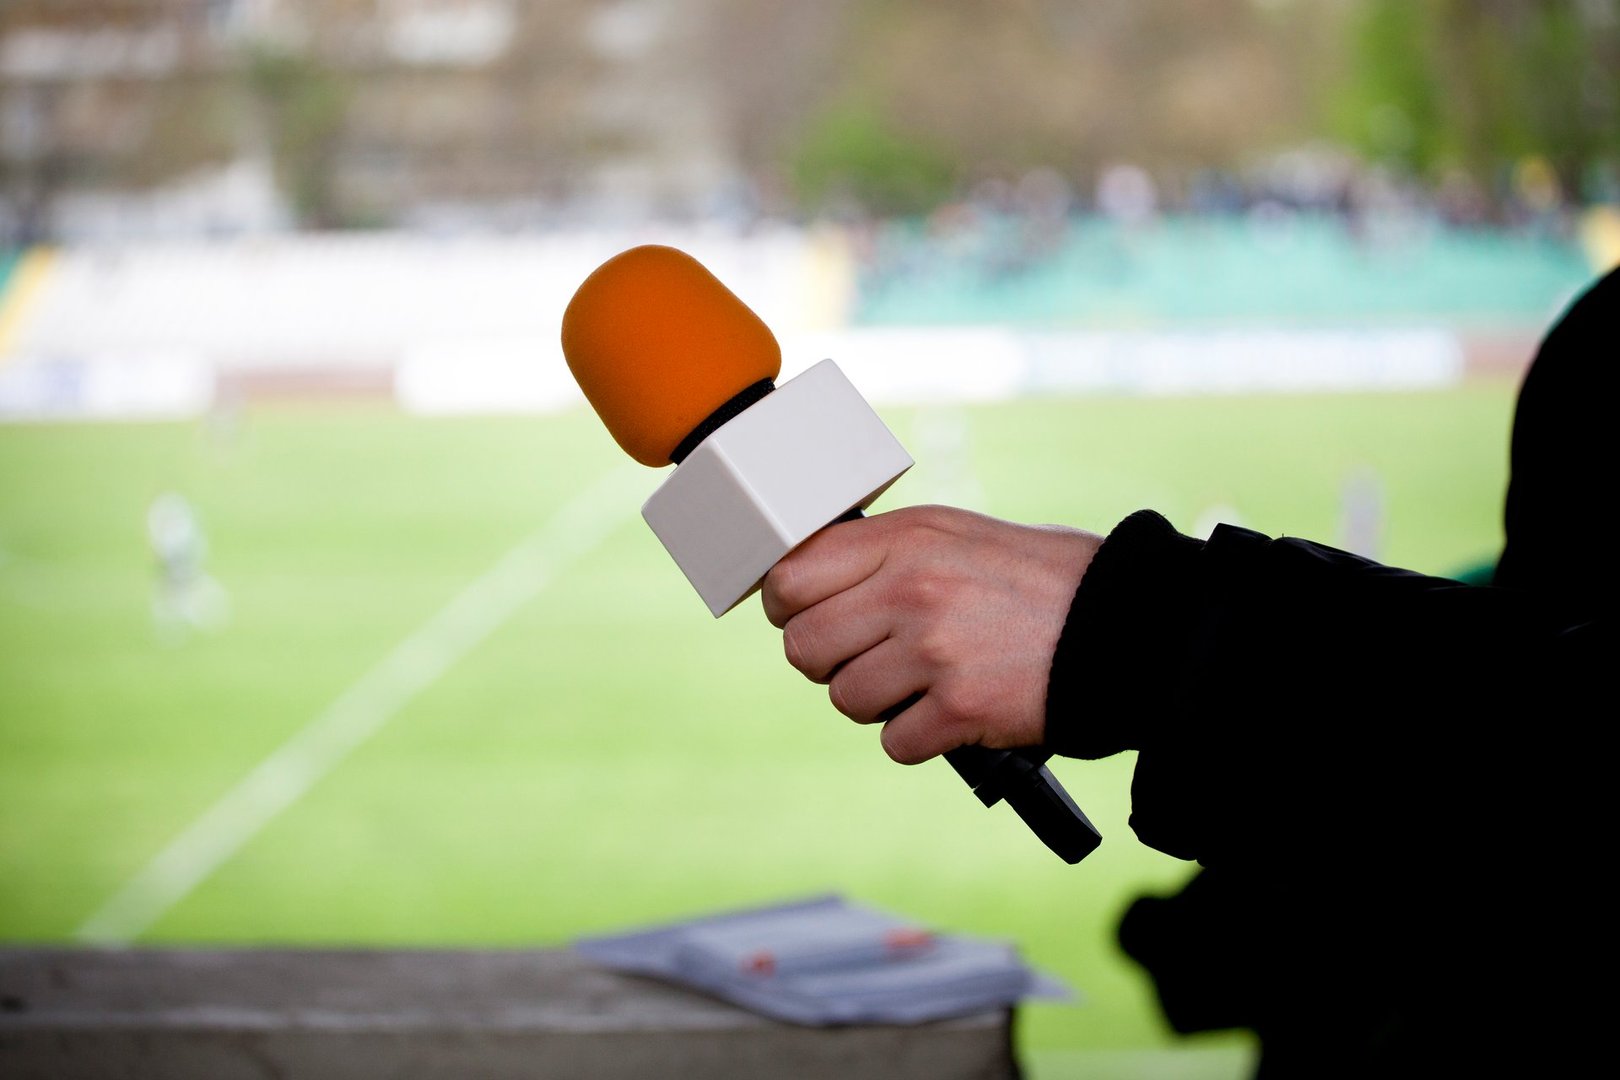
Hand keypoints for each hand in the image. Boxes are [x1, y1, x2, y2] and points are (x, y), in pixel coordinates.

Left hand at [762, 505, 1101, 763]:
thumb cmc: (1040, 580)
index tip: (806, 617)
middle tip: (871, 658)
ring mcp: (935, 650)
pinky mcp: (960, 708)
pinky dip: (920, 738)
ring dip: (878, 703)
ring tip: (924, 682)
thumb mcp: (956, 536)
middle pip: (804, 647)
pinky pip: (895, 742)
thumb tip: (808, 585)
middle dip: (830, 662)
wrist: (1125, 626)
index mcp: (906, 538)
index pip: (791, 577)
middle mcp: (912, 588)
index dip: (788, 607)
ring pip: (846, 699)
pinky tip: (953, 712)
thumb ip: (884, 554)